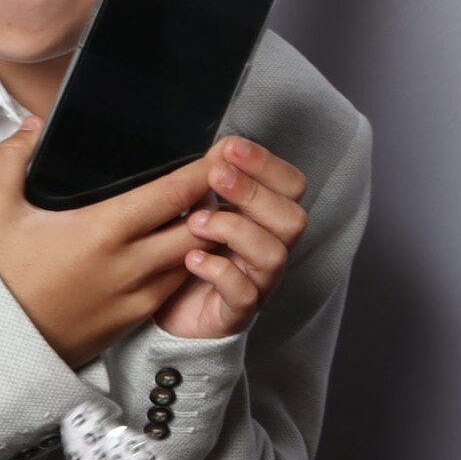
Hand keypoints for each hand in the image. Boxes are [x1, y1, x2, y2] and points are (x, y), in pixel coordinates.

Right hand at [0, 121, 216, 365]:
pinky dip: (186, 264)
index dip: (204, 171)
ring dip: (205, 234)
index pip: (173, 195)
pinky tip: (179, 246)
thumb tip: (35, 125)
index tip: (223, 152)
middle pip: (199, 228)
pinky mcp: (132, 320)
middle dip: (217, 201)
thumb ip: (12, 158)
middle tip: (223, 179)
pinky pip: (174, 286)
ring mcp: (134, 297)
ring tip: (205, 208)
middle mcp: (129, 265)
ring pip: (193, 259)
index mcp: (102, 231)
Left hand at [157, 136, 310, 340]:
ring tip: (195, 222)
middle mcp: (271, 250)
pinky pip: (244, 293)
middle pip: (293, 219)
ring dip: (234, 229)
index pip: (292, 186)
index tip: (232, 147)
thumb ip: (215, 179)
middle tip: (217, 177)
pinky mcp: (236, 314)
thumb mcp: (200, 209)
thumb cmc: (191, 253)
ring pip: (273, 254)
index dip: (268, 164)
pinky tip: (191, 258)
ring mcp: (258, 284)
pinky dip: (218, 271)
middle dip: (254, 193)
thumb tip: (225, 145)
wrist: (166, 312)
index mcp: (268, 220)